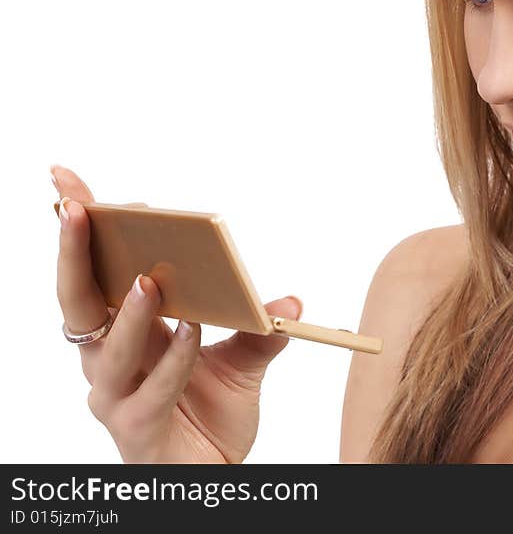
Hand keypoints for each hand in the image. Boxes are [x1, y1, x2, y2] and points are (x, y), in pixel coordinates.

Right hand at [52, 164, 302, 462]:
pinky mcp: (136, 428)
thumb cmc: (213, 419)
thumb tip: (290, 302)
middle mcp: (111, 359)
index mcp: (129, 332)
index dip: (81, 232)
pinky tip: (193, 331)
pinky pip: (153, 388)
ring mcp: (117, 395)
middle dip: (74, 252)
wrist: (215, 478)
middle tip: (78, 206)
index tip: (71, 183)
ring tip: (148, 278)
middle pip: (79, 300)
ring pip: (105, 348)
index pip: (96, 273)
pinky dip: (174, 357)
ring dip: (128, 311)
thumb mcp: (243, 365)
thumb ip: (261, 332)